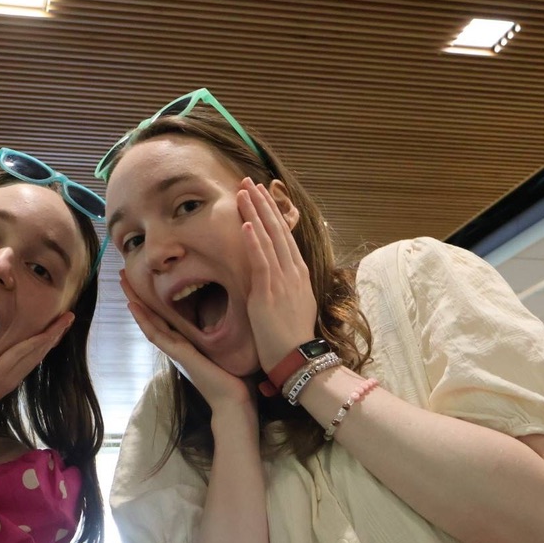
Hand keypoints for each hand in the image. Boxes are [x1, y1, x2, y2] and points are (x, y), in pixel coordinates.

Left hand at [0, 311, 74, 424]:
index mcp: (8, 379)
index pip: (31, 357)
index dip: (45, 342)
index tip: (56, 328)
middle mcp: (13, 377)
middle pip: (40, 353)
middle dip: (55, 335)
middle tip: (69, 318)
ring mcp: (8, 375)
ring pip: (36, 351)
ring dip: (53, 335)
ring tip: (66, 320)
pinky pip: (21, 353)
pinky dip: (36, 342)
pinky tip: (47, 333)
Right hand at [121, 271, 251, 411]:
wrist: (234, 401)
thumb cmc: (234, 377)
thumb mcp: (227, 347)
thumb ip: (222, 332)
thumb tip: (233, 312)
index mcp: (185, 343)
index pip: (164, 316)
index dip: (152, 298)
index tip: (144, 279)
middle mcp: (176, 345)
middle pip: (151, 316)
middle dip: (138, 294)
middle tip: (124, 274)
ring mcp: (174, 351)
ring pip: (148, 322)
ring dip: (135, 301)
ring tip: (123, 282)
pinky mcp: (178, 355)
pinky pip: (156, 335)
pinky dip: (144, 320)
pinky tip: (134, 306)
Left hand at [236, 179, 317, 372]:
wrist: (299, 359)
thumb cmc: (292, 339)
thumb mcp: (292, 305)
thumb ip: (284, 286)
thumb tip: (275, 276)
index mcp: (298, 274)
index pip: (284, 236)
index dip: (272, 213)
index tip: (261, 195)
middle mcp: (293, 272)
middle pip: (278, 229)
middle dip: (263, 204)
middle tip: (249, 182)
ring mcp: (283, 280)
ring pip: (269, 239)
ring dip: (255, 213)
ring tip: (244, 192)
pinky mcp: (270, 292)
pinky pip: (262, 261)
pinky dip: (254, 241)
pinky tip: (247, 224)